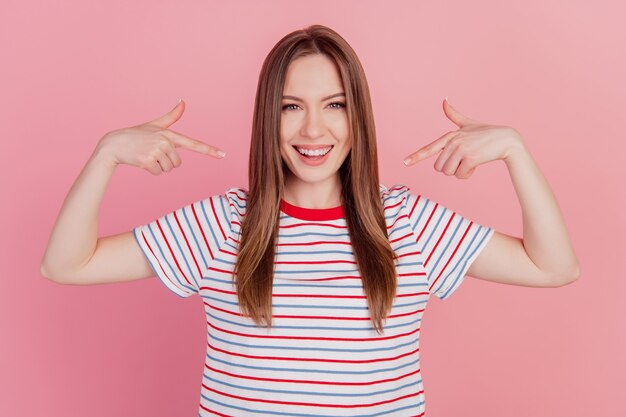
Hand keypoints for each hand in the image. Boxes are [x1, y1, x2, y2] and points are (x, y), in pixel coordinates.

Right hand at [96, 99, 226, 174]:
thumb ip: (171, 116)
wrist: (114, 144)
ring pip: (168, 169)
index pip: (194, 143)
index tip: (223, 155)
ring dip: (158, 166)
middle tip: (152, 152)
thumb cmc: (136, 135)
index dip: (209, 150)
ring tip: (146, 155)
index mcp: (169, 134)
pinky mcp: (147, 161)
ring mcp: (156, 151)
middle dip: (166, 162)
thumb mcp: (155, 125)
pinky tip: (141, 161)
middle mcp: (165, 141)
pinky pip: (157, 173)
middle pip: (177, 163)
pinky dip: (150, 170)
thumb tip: (183, 101)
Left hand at [403, 98, 523, 178]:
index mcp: (449, 136)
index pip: (429, 148)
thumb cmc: (486, 133)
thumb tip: (444, 100)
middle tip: (464, 160)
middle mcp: (453, 142)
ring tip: (470, 162)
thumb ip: (454, 114)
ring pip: (448, 173)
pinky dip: (467, 174)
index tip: (405, 162)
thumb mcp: (467, 123)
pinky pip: (460, 175)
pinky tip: (476, 166)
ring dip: (459, 172)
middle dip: (451, 168)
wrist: (506, 139)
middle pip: (439, 168)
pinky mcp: (470, 158)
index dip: (416, 156)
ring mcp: (461, 150)